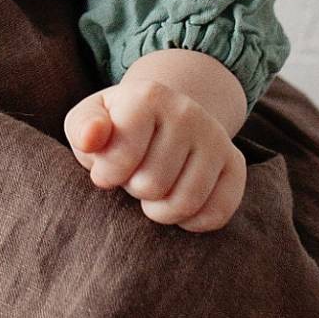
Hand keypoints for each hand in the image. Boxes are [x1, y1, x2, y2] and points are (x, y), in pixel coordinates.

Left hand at [63, 49, 247, 233]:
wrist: (163, 117)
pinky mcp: (235, 164)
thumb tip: (90, 138)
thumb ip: (82, 128)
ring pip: (185, 203)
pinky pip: (216, 214)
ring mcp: (216, 137)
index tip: (106, 169)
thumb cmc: (117, 126)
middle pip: (152, 185)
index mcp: (148, 96)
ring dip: (160, 210)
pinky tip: (177, 202)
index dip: (107, 174)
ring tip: (152, 192)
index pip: (121, 157)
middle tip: (135, 175)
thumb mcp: (88, 119)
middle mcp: (188, 111)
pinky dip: (191, 222)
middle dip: (135, 189)